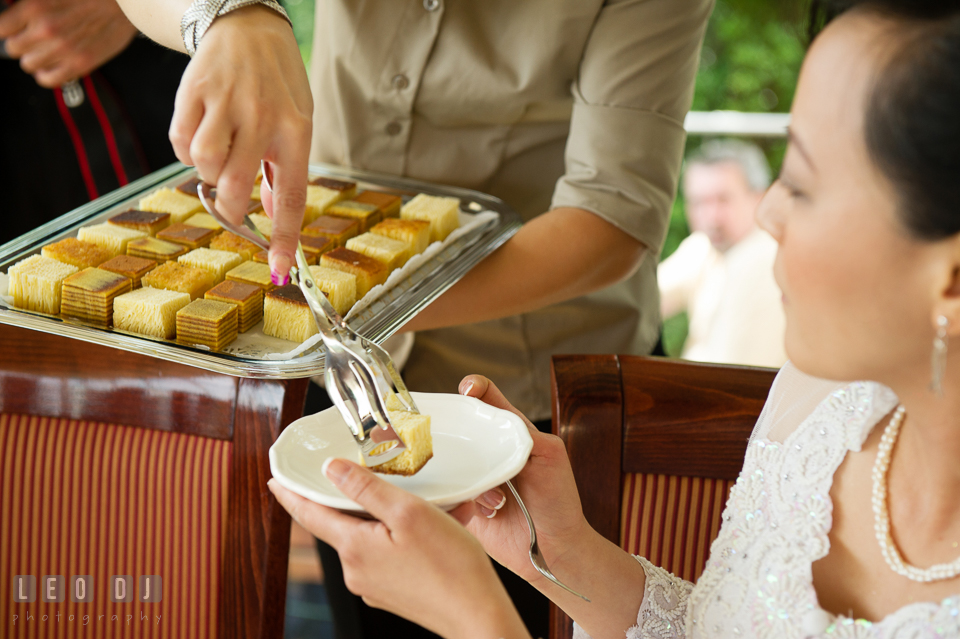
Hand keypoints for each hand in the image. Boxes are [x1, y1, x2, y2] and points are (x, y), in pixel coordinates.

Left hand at [0, 0, 137, 86]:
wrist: (126, 4)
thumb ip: (30, 4)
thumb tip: (15, 16)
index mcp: (34, 6)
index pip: (1, 29)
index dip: (8, 29)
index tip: (14, 29)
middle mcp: (46, 29)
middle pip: (13, 48)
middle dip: (22, 43)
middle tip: (33, 38)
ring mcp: (63, 49)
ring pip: (29, 65)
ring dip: (35, 59)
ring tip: (46, 51)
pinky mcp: (80, 64)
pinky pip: (49, 80)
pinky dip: (47, 74)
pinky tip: (54, 65)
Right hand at [169, 6, 310, 285]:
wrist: (248, 28)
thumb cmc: (277, 85)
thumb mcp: (298, 123)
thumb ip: (284, 170)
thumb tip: (273, 217)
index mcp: (296, 131)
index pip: (290, 197)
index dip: (283, 238)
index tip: (279, 270)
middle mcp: (261, 118)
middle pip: (234, 188)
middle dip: (229, 206)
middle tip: (230, 198)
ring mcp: (225, 104)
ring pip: (203, 165)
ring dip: (206, 172)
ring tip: (220, 153)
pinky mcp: (193, 93)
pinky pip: (180, 143)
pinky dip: (186, 149)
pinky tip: (202, 131)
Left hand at [268, 463, 529, 638]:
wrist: (477, 614)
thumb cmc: (450, 566)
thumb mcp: (407, 512)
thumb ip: (366, 488)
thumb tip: (332, 470)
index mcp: (353, 548)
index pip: (309, 515)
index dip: (291, 495)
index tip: (276, 482)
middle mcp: (356, 570)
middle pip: (341, 524)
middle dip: (354, 501)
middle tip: (371, 477)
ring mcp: (373, 585)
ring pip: (366, 538)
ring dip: (382, 518)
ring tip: (416, 504)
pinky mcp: (392, 593)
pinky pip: (384, 555)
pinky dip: (397, 537)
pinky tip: (426, 529)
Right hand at [450, 375, 592, 586]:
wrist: (554, 551)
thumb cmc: (558, 501)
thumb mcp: (551, 457)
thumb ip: (527, 435)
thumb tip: (502, 421)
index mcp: (507, 434)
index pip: (485, 400)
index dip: (474, 389)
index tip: (467, 391)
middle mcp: (485, 453)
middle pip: (454, 429)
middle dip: (444, 431)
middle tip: (446, 441)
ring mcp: (470, 478)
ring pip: (444, 464)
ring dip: (465, 480)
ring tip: (496, 501)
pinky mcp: (460, 506)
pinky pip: (440, 495)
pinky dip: (452, 501)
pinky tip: (478, 513)